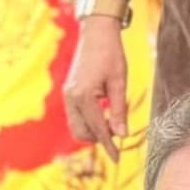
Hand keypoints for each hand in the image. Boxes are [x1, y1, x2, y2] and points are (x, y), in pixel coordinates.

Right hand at [63, 18, 129, 160]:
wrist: (96, 31)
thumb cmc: (111, 53)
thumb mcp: (119, 82)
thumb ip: (119, 110)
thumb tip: (122, 135)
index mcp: (84, 95)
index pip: (98, 129)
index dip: (109, 145)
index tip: (117, 158)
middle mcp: (71, 98)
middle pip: (82, 133)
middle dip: (99, 138)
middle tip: (118, 132)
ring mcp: (67, 96)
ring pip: (77, 127)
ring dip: (93, 131)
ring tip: (111, 123)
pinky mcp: (68, 92)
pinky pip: (76, 117)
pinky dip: (88, 121)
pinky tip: (102, 115)